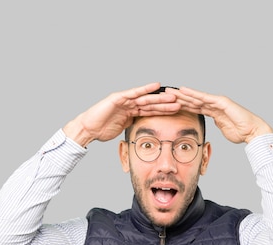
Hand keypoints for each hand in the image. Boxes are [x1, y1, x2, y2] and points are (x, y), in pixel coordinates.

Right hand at [63, 82, 180, 146]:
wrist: (89, 128)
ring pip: (146, 98)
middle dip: (167, 103)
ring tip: (174, 96)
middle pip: (153, 103)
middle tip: (183, 102)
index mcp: (133, 112)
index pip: (152, 110)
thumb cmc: (103, 129)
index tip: (179, 111)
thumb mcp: (123, 128)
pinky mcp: (118, 98)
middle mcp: (130, 104)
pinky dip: (145, 89)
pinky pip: (134, 93)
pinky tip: (156, 86)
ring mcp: (125, 100)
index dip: (165, 110)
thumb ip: (133, 125)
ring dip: (161, 97)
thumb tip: (143, 130)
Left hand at [168, 86, 272, 143]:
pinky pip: (204, 98)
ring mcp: (217, 102)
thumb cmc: (241, 132)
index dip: (183, 105)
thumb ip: (217, 123)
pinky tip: (183, 90)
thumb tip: (213, 122)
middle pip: (193, 100)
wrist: (252, 131)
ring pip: (196, 97)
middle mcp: (214, 104)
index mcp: (214, 111)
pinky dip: (193, 94)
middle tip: (164, 94)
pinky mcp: (221, 102)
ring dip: (182, 94)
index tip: (170, 105)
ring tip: (169, 91)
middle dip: (179, 98)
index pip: (195, 107)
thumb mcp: (223, 128)